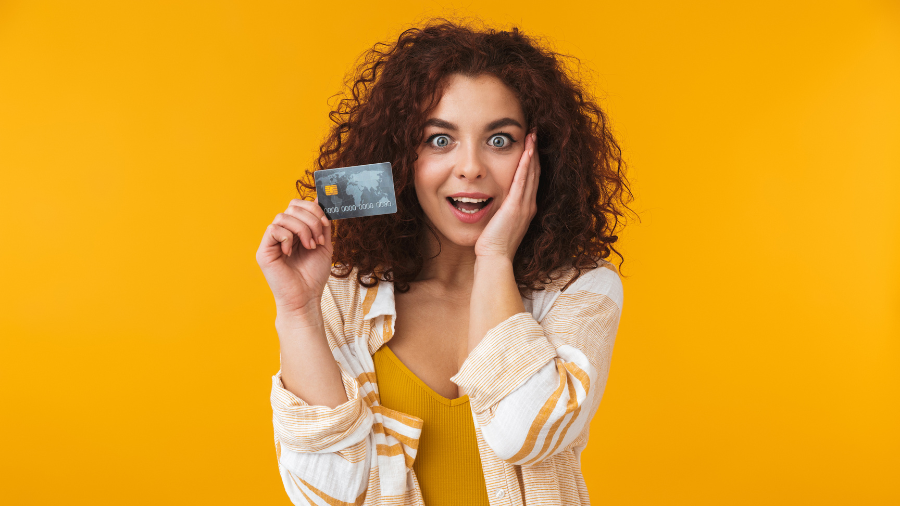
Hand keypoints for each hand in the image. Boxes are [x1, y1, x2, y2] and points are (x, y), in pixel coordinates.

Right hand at [255, 198, 332, 314]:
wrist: (306, 298)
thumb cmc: (313, 276)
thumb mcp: (324, 245)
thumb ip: (323, 225)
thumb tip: (321, 201)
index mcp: (295, 230)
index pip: (298, 205)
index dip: (313, 209)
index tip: (326, 224)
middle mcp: (282, 233)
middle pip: (292, 206)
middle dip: (311, 220)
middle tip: (318, 240)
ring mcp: (272, 241)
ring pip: (283, 216)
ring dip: (302, 230)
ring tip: (309, 247)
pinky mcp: (264, 251)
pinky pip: (273, 229)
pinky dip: (287, 238)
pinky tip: (291, 252)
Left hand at [475, 132, 539, 259]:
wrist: (495, 259)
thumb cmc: (492, 245)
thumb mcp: (499, 223)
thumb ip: (500, 211)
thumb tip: (492, 203)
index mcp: (525, 208)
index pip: (531, 179)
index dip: (532, 161)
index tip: (531, 145)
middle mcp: (529, 205)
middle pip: (535, 172)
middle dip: (535, 151)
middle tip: (535, 133)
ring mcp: (524, 205)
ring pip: (531, 173)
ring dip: (532, 152)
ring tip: (532, 135)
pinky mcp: (516, 206)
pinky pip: (522, 181)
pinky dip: (526, 164)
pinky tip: (527, 150)